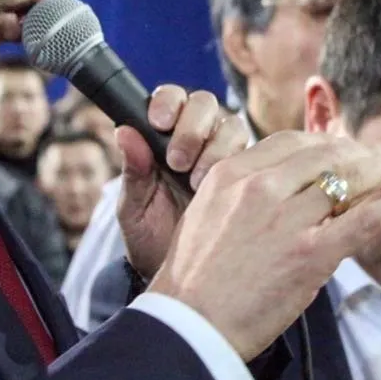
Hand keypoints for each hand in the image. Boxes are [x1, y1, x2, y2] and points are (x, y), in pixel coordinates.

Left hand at [117, 85, 247, 279]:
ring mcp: (226, 156)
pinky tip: (226, 189)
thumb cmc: (153, 241)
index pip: (172, 99)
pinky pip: (257, 156)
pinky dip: (244, 165)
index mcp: (165, 138)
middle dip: (193, 126)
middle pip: (206, 105)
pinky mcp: (251, 176)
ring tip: (196, 181)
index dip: (169, 102)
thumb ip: (133, 172)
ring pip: (232, 127)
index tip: (159, 121)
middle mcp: (198, 140)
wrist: (184, 280)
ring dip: (216, 147)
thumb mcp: (135, 211)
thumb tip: (123, 132)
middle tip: (177, 160)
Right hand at [146, 131, 380, 359]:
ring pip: (349, 181)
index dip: (329, 143)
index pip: (292, 143)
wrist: (188, 327)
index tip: (351, 149)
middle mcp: (259, 187)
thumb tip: (283, 187)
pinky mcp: (309, 253)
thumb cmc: (197, 281)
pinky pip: (362, 219)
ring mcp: (286, 219)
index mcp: (231, 173)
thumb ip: (242, 194)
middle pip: (326, 155)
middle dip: (365, 152)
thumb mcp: (207, 215)